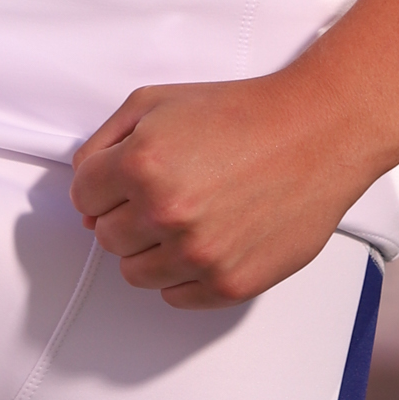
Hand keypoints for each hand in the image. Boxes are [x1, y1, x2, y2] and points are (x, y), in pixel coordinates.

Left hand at [70, 71, 370, 307]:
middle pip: (105, 237)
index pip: (82, 197)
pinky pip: (175, 297)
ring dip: (150, 248)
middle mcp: (166, 213)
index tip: (124, 179)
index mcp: (141, 165)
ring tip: (186, 215)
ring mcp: (198, 254)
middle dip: (124, 214)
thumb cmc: (244, 115)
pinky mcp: (228, 284)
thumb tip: (84, 188)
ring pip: (134, 273)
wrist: (316, 134)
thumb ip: (104, 141)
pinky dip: (182, 274)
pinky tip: (205, 239)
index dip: (101, 185)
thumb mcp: (157, 102)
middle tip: (161, 192)